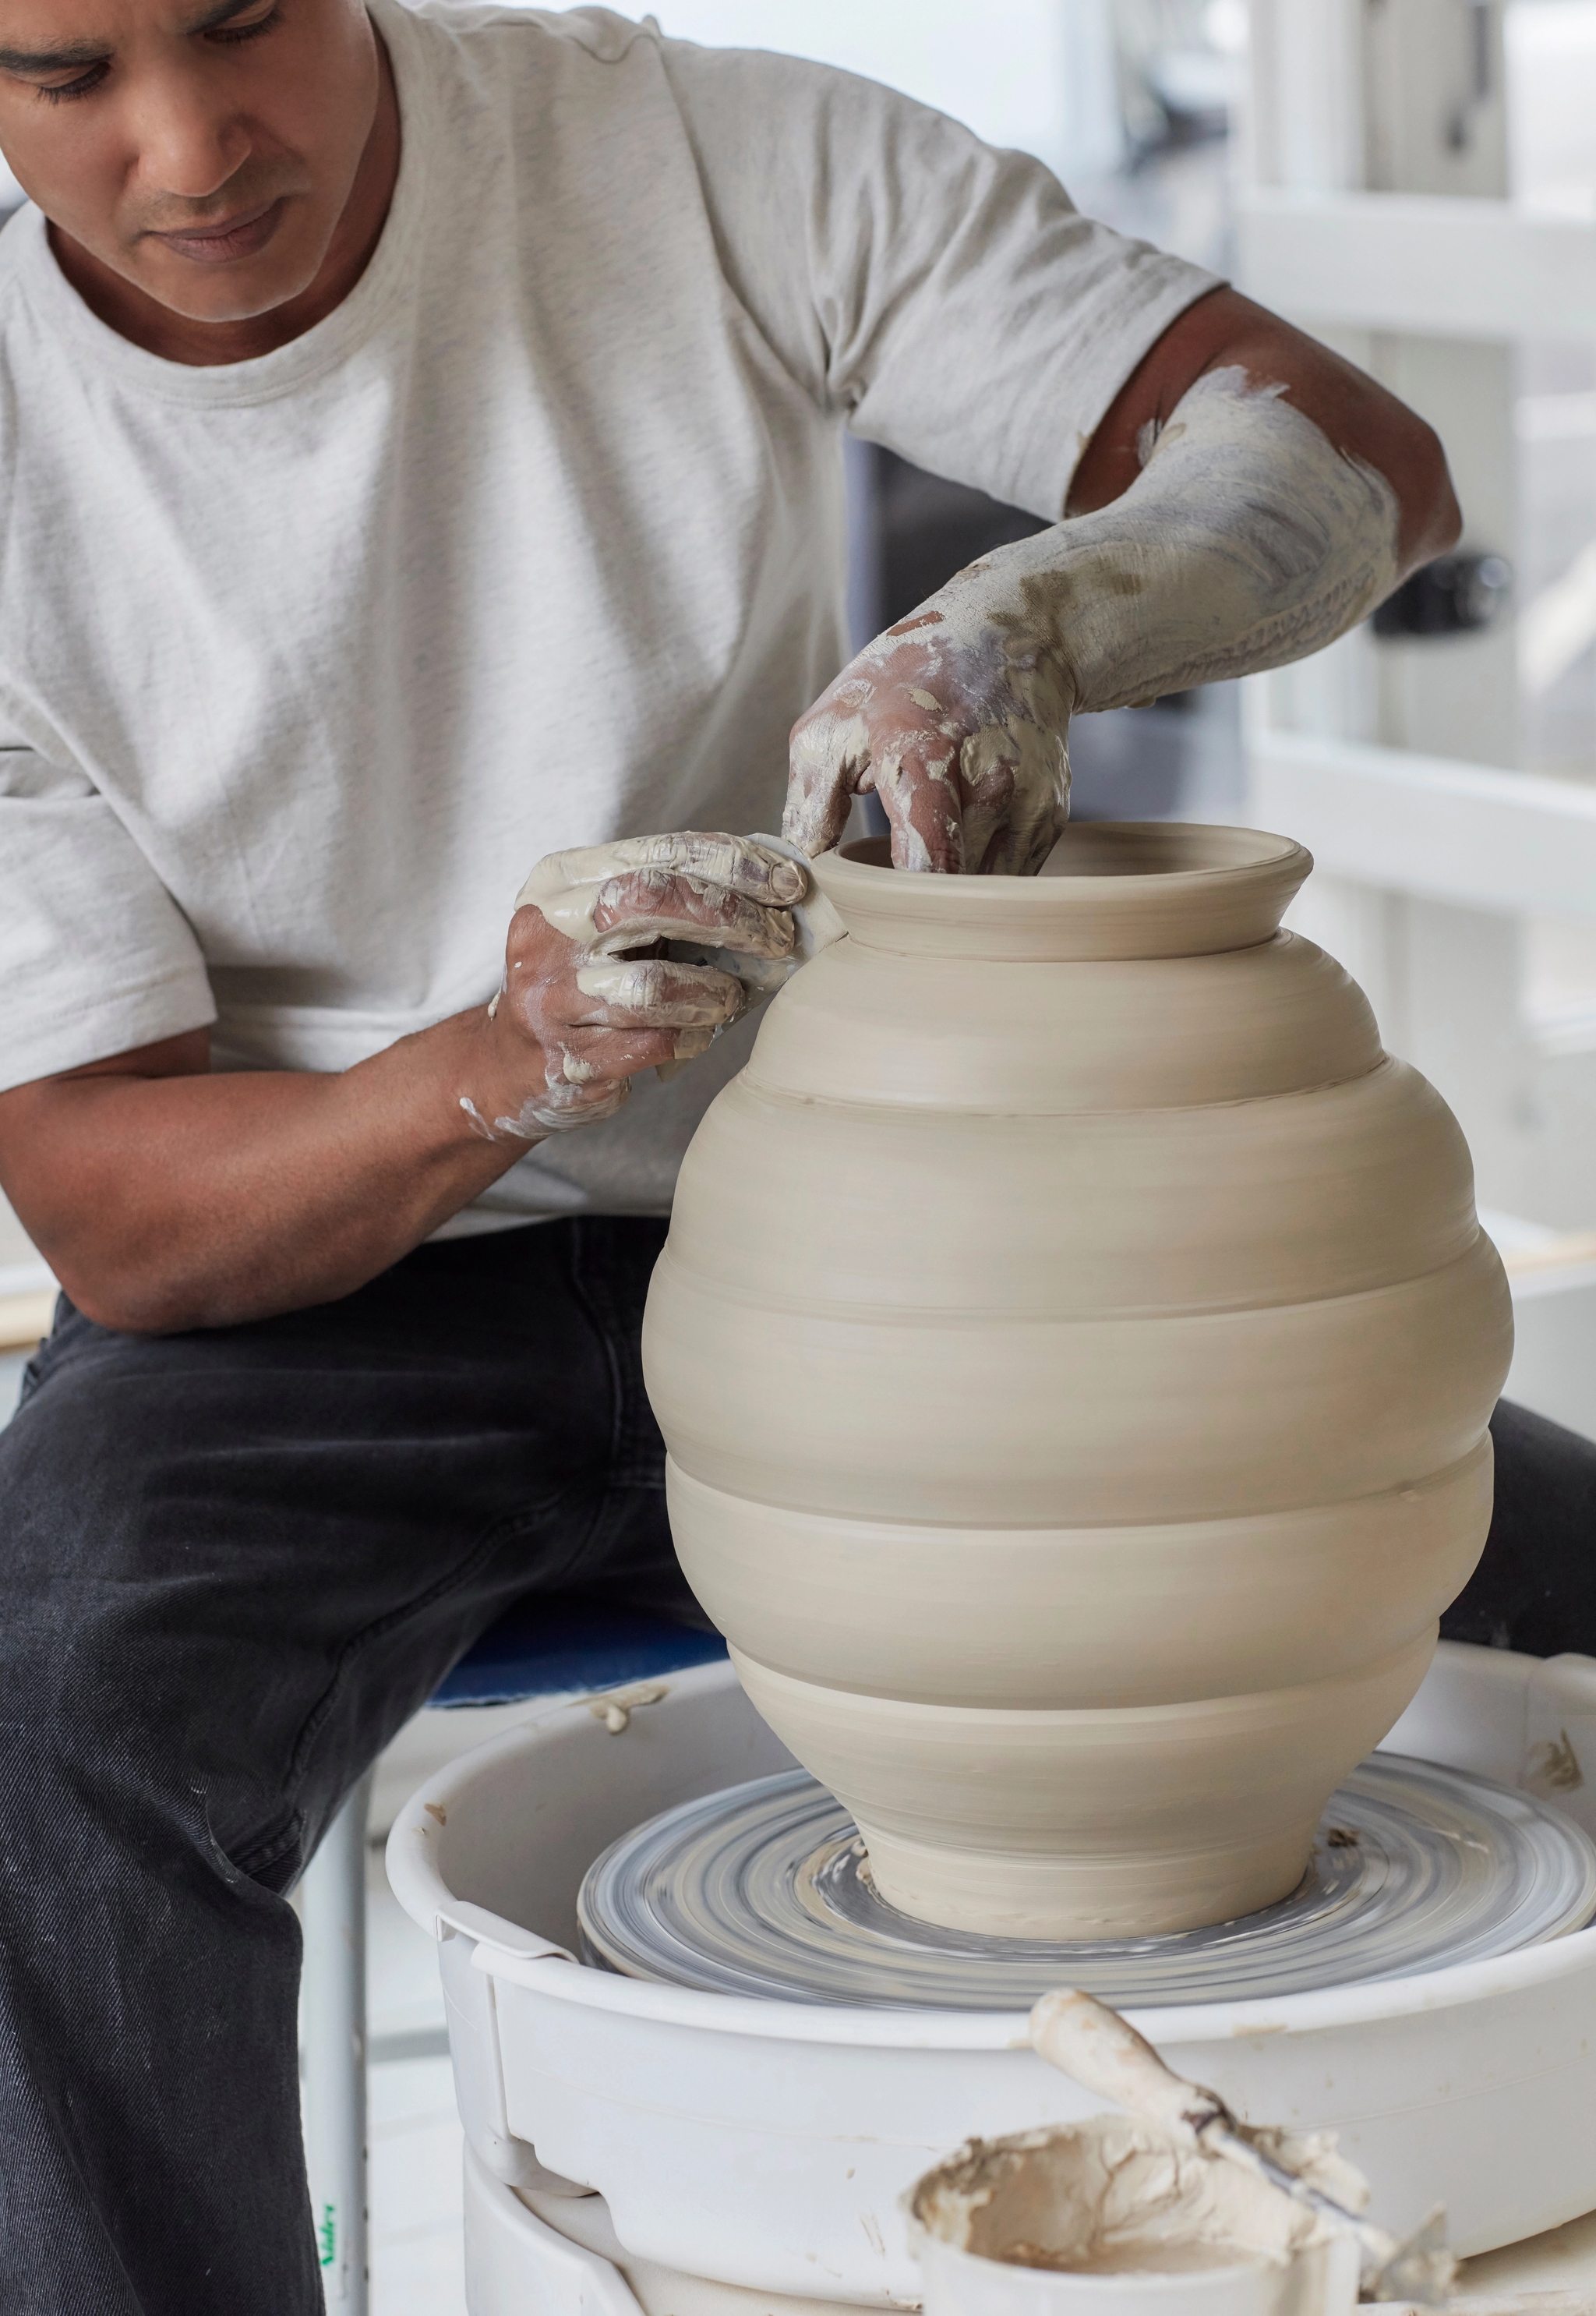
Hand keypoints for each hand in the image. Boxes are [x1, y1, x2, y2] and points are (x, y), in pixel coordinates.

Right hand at [465, 832, 807, 1140]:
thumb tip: (773, 889)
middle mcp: (547, 933)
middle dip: (731, 917)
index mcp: (561, 882)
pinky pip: (651, 1043)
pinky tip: (698, 1032)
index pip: (660, 853)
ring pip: (653, 987)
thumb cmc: (582, 981)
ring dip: (712, 992)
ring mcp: (553, 999)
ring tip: (731, 997)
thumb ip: (668, 898)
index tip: (787, 881)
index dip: (734, 864)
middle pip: (653, 902)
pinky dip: (690, 1036)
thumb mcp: (607, 923)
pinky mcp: (569, 1058)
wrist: (509, 1063)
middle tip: (777, 938)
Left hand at [785, 583, 1073, 875]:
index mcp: (924, 753)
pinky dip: (975, 873)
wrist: (1013, 634)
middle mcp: (990, 780)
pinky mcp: (1051, 816)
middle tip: (882, 894)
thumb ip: (810, 808)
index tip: (868, 913)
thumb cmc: (907, 680)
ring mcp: (1029, 801)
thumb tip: (798, 881)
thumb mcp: (834, 725)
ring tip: (921, 846)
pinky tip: (958, 832)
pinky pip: (1005, 877)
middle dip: (914, 904)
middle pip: (952, 890)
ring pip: (979, 891)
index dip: (899, 904)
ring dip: (946, 890)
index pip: (926, 860)